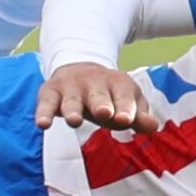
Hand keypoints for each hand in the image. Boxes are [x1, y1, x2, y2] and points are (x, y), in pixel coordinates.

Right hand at [34, 61, 161, 133]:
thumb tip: (153, 126)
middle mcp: (94, 82)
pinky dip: (44, 113)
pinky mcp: (50, 92)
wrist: (78, 69)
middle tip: (104, 114)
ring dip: (73, 109)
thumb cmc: (109, 96)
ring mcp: (71, 86)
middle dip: (101, 104)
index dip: (125, 108)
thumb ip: (139, 116)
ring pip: (72, 100)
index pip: (124, 97)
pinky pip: (46, 103)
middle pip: (98, 95)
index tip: (125, 119)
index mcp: (118, 83)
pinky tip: (42, 124)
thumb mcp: (126, 103)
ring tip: (74, 121)